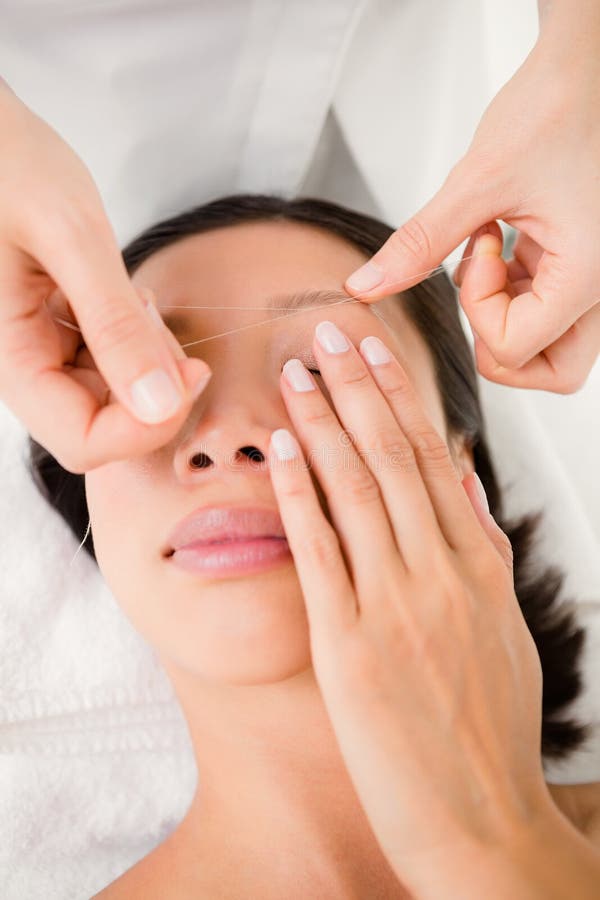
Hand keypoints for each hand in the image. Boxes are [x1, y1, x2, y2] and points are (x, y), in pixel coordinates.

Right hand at [0, 81, 209, 472]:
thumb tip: (159, 403)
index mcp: (9, 356)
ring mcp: (42, 352)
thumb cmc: (10, 163)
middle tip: (169, 327)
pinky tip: (130, 297)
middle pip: (103, 428)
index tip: (191, 377)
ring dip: (149, 365)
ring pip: (113, 399)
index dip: (143, 429)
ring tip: (139, 297)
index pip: (82, 442)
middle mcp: (24, 366)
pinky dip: (138, 341)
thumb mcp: (70, 235)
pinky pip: (110, 364)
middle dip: (154, 394)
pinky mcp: (60, 333)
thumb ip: (115, 322)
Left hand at [267, 321, 580, 897]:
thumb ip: (484, 548)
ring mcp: (396, 607)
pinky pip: (320, 553)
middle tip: (328, 329)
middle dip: (357, 385)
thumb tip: (458, 478)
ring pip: (356, 490)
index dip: (397, 395)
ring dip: (322, 423)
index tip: (373, 348)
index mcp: (480, 565)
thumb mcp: (505, 627)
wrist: (483, 823)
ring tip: (295, 370)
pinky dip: (299, 495)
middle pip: (393, 457)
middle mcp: (441, 573)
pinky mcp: (350, 648)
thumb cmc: (490, 727)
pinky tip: (279, 450)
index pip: (432, 457)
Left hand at [343, 39, 599, 392]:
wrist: (581, 70)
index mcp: (586, 273)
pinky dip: (515, 295)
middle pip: (554, 372)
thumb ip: (419, 242)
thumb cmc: (551, 110)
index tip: (475, 250)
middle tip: (480, 290)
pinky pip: (548, 313)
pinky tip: (500, 245)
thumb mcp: (475, 181)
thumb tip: (365, 288)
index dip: (478, 309)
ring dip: (509, 321)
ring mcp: (593, 281)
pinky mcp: (579, 268)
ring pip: (554, 350)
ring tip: (493, 257)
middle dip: (501, 346)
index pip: (516, 348)